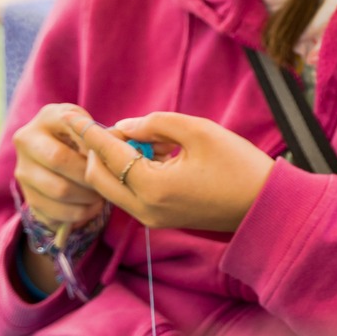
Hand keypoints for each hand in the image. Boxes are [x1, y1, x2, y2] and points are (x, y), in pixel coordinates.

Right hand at [13, 102, 105, 229]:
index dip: (95, 145)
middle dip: (90, 174)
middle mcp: (27, 140)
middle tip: (109, 182)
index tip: (111, 157)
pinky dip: (78, 214)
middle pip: (60, 160)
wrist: (58, 154)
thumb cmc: (83, 138)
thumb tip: (113, 149)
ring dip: (87, 197)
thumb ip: (101, 134)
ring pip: (59, 190)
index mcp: (47, 117)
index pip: (73, 130)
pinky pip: (53, 211)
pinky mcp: (27, 196)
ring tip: (103, 197)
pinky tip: (92, 208)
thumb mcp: (91, 126)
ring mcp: (23, 170)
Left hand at [68, 111, 275, 232]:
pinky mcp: (160, 220)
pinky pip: (130, 194)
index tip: (71, 115)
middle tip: (118, 127)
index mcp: (153, 186)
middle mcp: (145, 208)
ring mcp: (151, 219)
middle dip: (99, 149)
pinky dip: (131, 173)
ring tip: (147, 139)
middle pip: (98, 177)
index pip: (108, 154)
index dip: (89, 131)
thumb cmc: (238, 165)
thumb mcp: (199, 131)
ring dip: (117, 161)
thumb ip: (156, 123)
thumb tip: (126, 126)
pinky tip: (157, 155)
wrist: (266, 206)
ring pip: (113, 186)